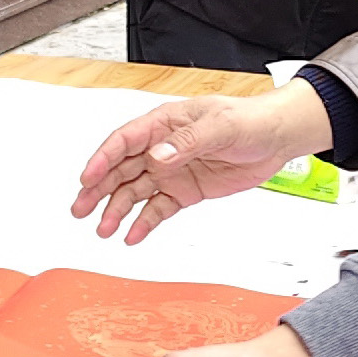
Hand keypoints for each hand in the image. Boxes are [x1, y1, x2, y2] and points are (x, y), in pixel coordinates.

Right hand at [73, 83, 333, 243]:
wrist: (276, 139)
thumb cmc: (249, 120)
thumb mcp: (220, 127)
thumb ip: (187, 142)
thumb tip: (157, 157)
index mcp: (164, 124)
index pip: (124, 141)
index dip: (103, 159)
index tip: (87, 178)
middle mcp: (161, 148)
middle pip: (121, 169)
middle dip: (98, 190)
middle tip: (80, 209)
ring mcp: (171, 171)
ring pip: (135, 192)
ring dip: (116, 210)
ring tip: (102, 230)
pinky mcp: (185, 191)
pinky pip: (158, 208)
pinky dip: (144, 223)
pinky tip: (131, 236)